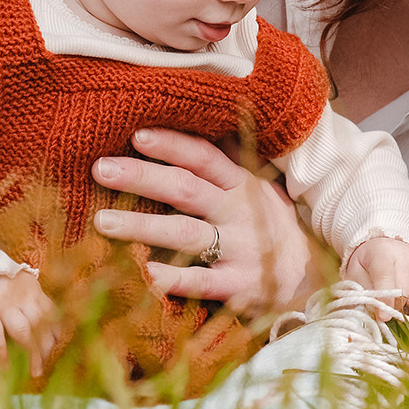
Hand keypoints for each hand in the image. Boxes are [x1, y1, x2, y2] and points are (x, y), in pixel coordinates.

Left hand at [0, 268, 61, 373]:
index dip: (2, 356)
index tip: (6, 371)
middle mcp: (5, 302)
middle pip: (22, 330)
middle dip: (30, 355)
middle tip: (34, 373)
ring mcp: (22, 295)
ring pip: (39, 321)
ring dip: (45, 343)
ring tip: (47, 360)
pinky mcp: (35, 289)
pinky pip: (50, 309)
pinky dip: (55, 326)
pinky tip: (56, 341)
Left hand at [89, 128, 333, 320]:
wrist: (308, 282)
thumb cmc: (271, 229)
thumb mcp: (260, 189)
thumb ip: (230, 161)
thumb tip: (207, 121)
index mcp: (241, 185)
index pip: (204, 157)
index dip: (172, 144)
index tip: (136, 134)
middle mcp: (239, 213)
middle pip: (186, 189)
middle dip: (142, 177)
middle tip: (100, 169)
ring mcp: (239, 250)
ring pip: (185, 234)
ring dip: (142, 227)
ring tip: (101, 222)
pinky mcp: (237, 287)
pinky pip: (200, 282)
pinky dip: (173, 279)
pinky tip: (143, 273)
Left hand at [343, 236, 408, 316]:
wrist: (386, 247)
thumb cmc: (369, 262)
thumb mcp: (356, 272)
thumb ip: (361, 291)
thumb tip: (372, 313)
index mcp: (384, 253)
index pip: (386, 279)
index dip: (385, 301)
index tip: (383, 317)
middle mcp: (407, 257)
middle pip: (404, 293)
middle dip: (393, 309)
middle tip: (385, 313)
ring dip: (406, 312)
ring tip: (395, 309)